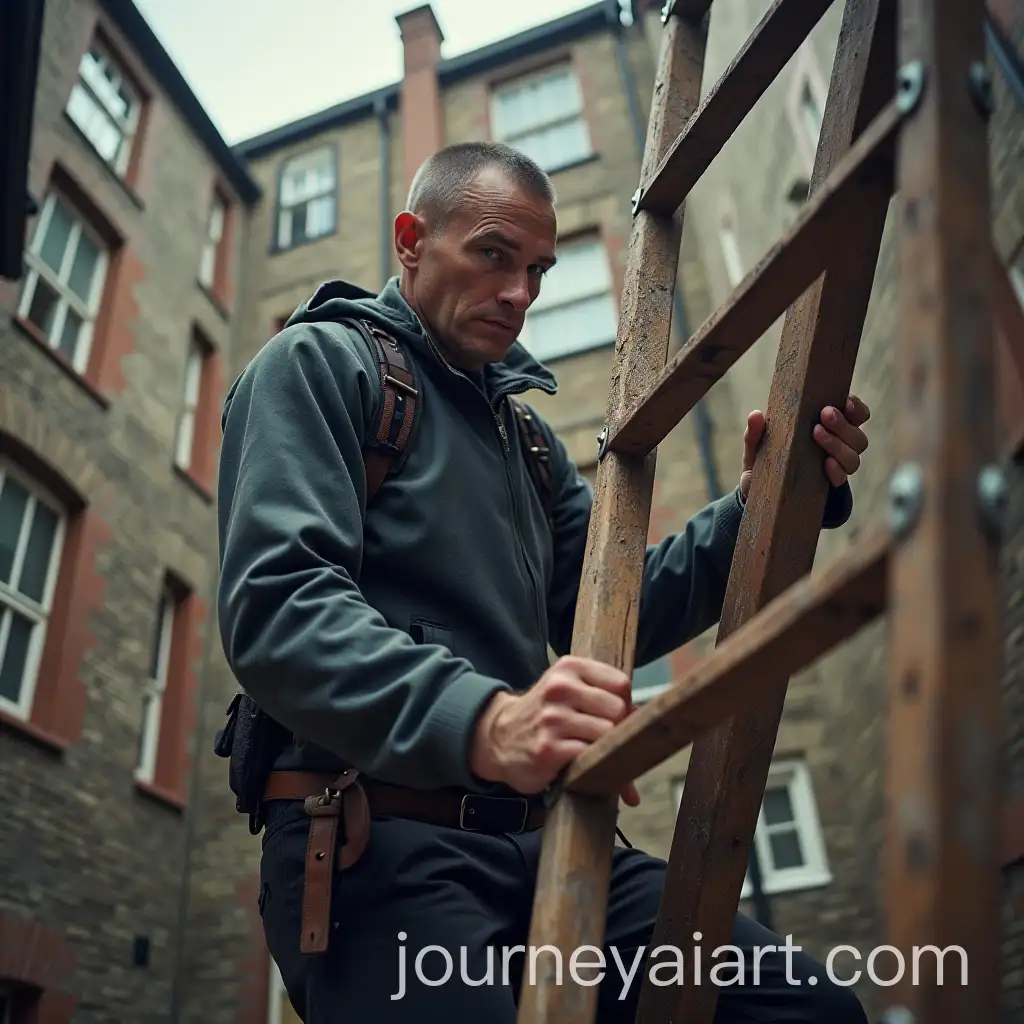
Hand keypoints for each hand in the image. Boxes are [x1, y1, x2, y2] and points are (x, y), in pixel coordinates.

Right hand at [470, 655, 640, 807]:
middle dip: (618, 729)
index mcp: (569, 668)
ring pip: (607, 734)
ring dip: (605, 750)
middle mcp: (560, 688)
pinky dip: (592, 766)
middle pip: (618, 710)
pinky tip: (577, 764)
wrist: (497, 736)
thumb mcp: (568, 690)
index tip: (614, 718)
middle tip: (603, 739)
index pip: (621, 684)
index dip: (626, 705)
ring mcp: (553, 718)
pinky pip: (590, 757)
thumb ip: (606, 698)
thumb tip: (647, 727)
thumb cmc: (544, 714)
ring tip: (590, 752)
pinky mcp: (548, 749)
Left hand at [739, 394, 870, 500]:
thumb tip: (756, 415)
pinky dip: (837, 470)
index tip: (845, 401)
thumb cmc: (762, 460)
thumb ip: (754, 432)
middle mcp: (836, 447)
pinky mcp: (825, 486)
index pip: (856, 416)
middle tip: (824, 414)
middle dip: (844, 424)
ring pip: (854, 457)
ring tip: (816, 434)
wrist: (756, 493)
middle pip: (858, 437)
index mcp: (826, 429)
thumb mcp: (755, 445)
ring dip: (839, 444)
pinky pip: (842, 478)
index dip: (857, 408)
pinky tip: (826, 463)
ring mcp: (833, 467)